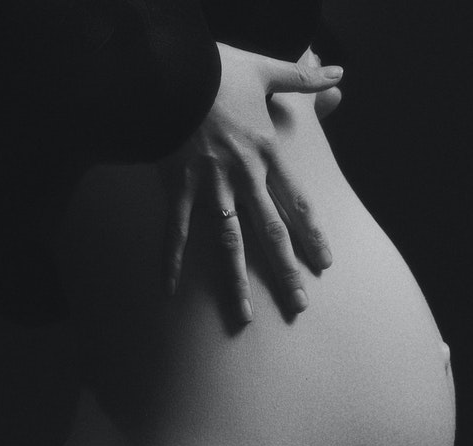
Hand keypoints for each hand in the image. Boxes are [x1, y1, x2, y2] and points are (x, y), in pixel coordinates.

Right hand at [159, 43, 342, 323]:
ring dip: (237, 281)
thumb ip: (302, 78)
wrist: (168, 69)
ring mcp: (209, 188)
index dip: (312, 234)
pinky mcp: (178, 189)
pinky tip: (170, 290)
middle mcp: (243, 177)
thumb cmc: (216, 70)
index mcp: (266, 153)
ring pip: (228, 243)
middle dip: (286, 271)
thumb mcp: (264, 70)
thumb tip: (338, 73)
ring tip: (245, 315)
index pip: (296, 202)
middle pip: (270, 233)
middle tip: (299, 305)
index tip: (325, 264)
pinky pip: (176, 232)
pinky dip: (171, 260)